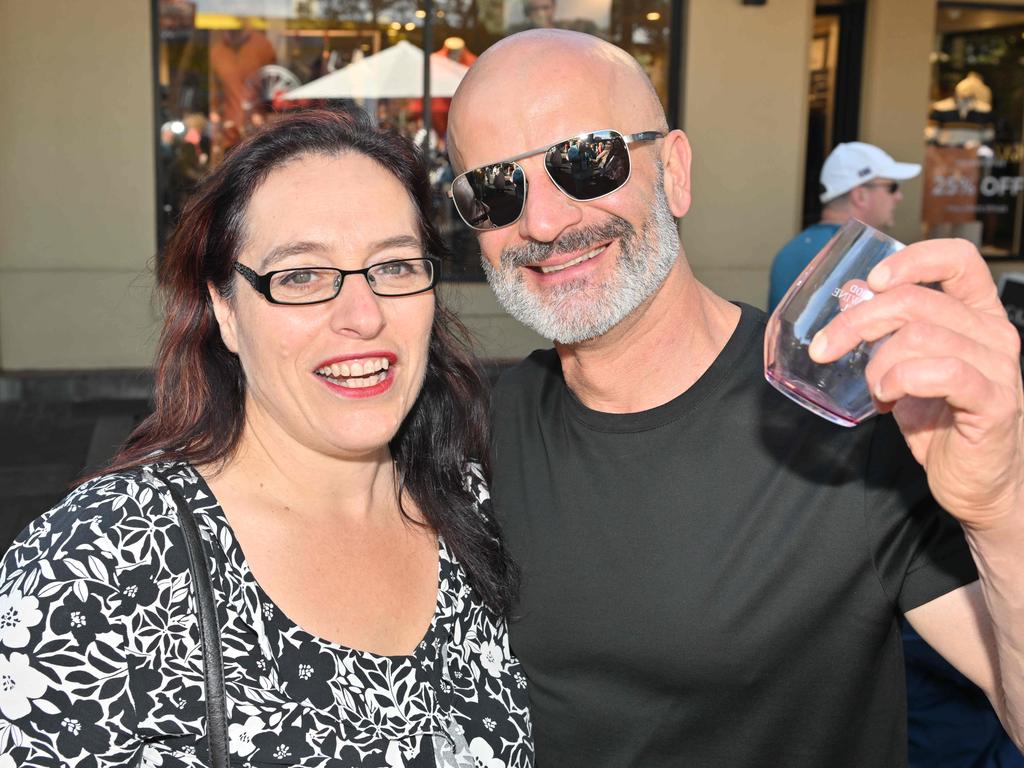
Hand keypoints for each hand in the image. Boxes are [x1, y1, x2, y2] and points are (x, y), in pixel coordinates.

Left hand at [809, 238, 1023, 528]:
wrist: (979, 481)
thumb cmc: (941, 423)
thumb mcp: (906, 369)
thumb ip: (886, 335)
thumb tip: (851, 297)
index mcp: (976, 315)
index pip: (958, 260)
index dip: (912, 259)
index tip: (872, 281)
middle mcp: (993, 334)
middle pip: (916, 300)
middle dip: (858, 321)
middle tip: (826, 348)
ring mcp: (998, 367)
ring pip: (921, 336)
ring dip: (879, 362)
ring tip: (874, 388)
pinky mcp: (994, 402)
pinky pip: (943, 373)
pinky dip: (901, 380)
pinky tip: (888, 398)